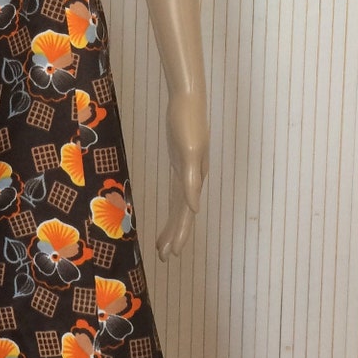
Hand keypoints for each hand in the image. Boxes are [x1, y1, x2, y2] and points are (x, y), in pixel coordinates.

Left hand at [156, 87, 208, 260]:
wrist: (187, 100)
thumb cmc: (187, 123)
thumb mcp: (188, 152)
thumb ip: (191, 181)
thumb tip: (193, 208)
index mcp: (193, 179)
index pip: (185, 214)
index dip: (179, 234)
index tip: (171, 254)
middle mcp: (191, 178)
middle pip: (182, 213)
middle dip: (174, 235)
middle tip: (164, 257)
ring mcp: (186, 170)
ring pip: (179, 204)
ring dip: (173, 224)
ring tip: (163, 243)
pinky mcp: (180, 161)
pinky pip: (177, 189)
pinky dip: (176, 204)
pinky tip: (177, 211)